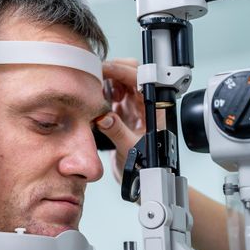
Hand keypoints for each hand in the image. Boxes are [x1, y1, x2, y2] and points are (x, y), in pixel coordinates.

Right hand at [96, 59, 144, 182]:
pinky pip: (114, 94)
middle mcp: (146, 105)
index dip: (122, 71)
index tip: (106, 69)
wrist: (142, 180)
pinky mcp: (124, 113)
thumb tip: (104, 118)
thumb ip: (118, 132)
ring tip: (95, 87)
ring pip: (123, 82)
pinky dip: (104, 92)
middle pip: (133, 74)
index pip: (141, 80)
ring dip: (108, 80)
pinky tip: (96, 98)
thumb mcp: (131, 149)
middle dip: (115, 69)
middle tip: (97, 73)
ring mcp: (135, 107)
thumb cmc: (145, 167)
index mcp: (154, 109)